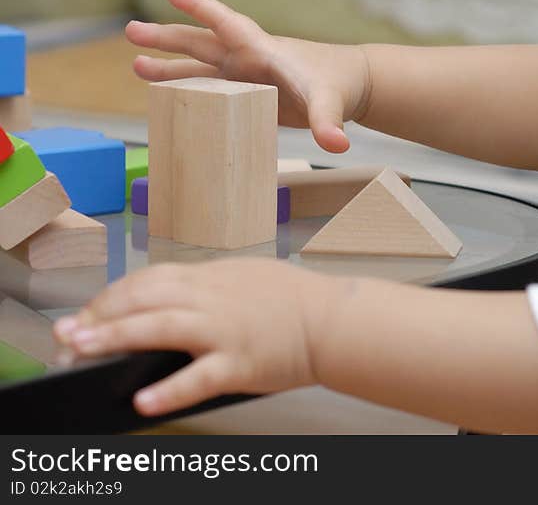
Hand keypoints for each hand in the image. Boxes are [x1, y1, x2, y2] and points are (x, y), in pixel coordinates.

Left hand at [53, 260, 331, 415]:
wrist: (332, 319)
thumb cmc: (292, 299)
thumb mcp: (244, 276)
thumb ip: (206, 284)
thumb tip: (167, 297)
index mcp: (212, 277)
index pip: (149, 279)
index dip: (113, 295)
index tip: (88, 311)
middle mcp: (212, 299)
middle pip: (144, 299)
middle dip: (100, 315)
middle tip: (66, 333)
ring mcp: (224, 330)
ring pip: (159, 329)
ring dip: (115, 338)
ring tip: (80, 351)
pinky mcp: (239, 363)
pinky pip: (198, 377)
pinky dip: (169, 389)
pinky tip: (142, 400)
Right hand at [126, 0, 371, 152]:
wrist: (350, 86)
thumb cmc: (340, 84)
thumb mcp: (332, 102)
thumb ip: (329, 122)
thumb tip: (336, 144)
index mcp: (265, 51)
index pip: (228, 24)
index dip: (201, 7)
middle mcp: (249, 60)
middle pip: (202, 43)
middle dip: (168, 36)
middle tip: (131, 30)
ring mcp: (246, 78)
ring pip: (200, 67)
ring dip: (170, 68)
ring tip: (136, 67)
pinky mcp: (247, 97)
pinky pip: (211, 92)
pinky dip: (187, 92)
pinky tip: (165, 98)